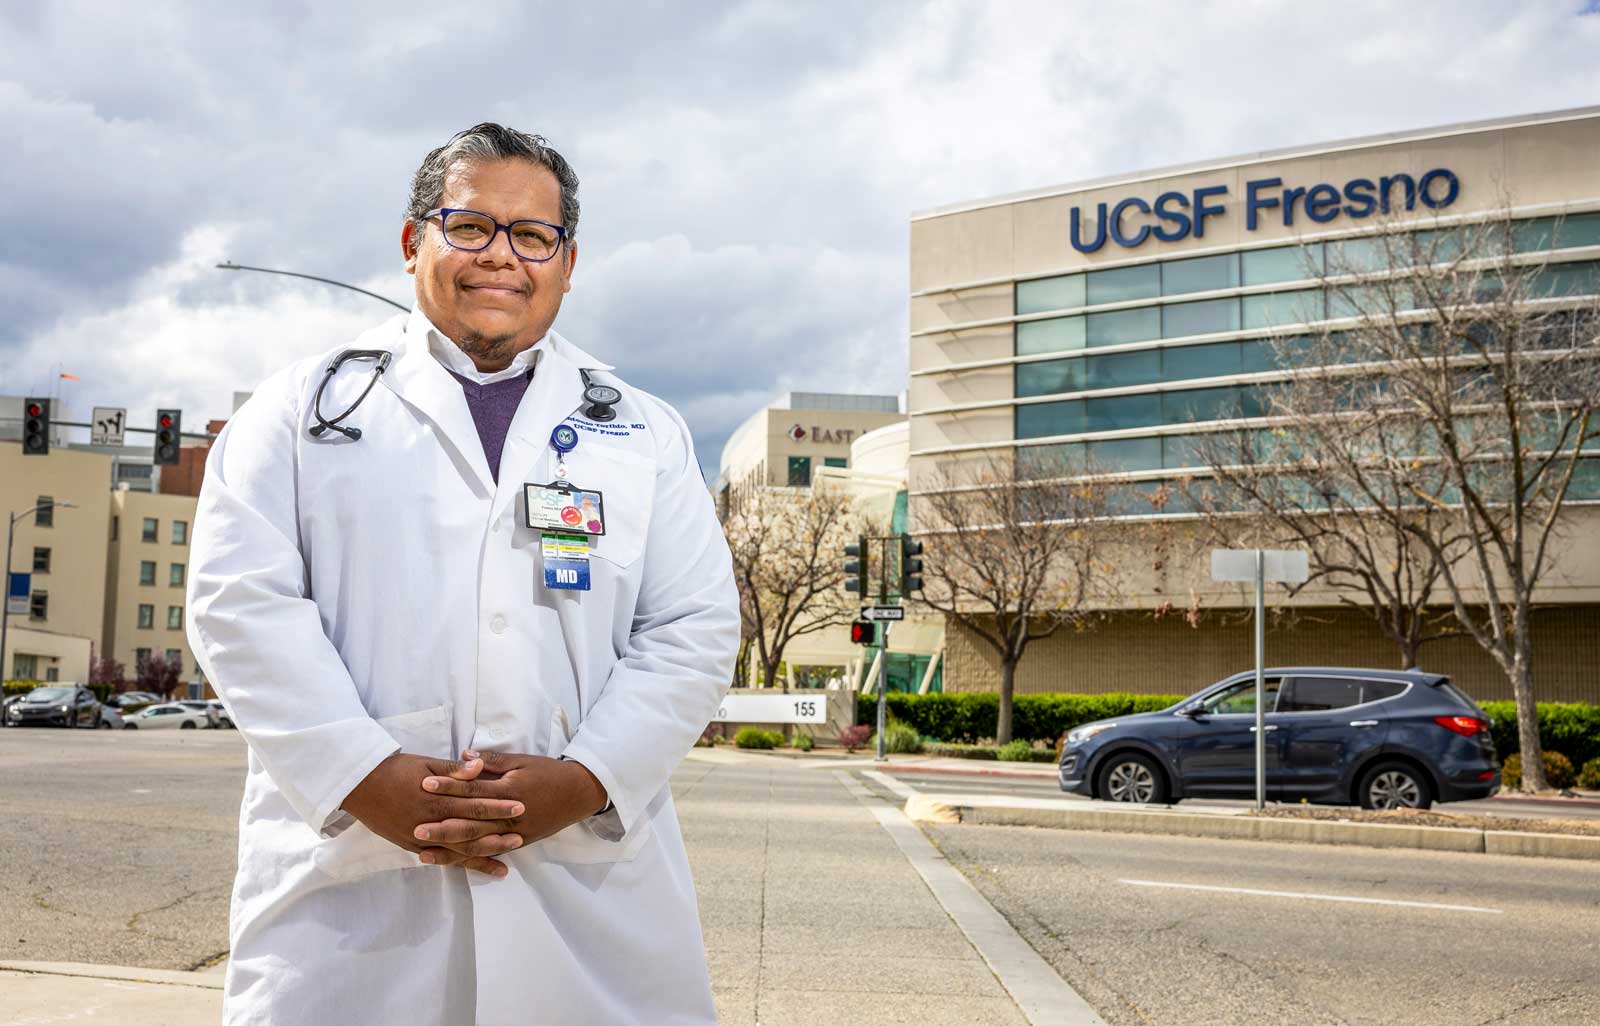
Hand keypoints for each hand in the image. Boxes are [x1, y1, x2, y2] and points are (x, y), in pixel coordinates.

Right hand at [340, 753, 525, 875]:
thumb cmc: (394, 770)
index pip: (473, 803)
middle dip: (496, 834)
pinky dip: (460, 864)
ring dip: (481, 855)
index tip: (520, 806)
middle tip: (521, 837)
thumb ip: (453, 770)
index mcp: (435, 797)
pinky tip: (476, 870)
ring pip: (456, 850)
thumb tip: (479, 768)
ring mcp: (419, 838)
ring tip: (505, 862)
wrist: (359, 786)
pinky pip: (440, 858)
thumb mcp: (425, 764)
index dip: (497, 806)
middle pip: (469, 830)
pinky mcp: (412, 846)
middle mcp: (428, 822)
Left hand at [412, 749, 608, 867]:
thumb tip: (465, 756)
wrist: (578, 793)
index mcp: (509, 790)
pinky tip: (451, 862)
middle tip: (415, 828)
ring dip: (451, 849)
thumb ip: (493, 761)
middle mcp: (510, 816)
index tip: (424, 784)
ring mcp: (514, 833)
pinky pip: (490, 854)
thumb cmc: (549, 773)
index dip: (449, 786)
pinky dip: (470, 860)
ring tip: (423, 851)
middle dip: (442, 827)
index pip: (473, 789)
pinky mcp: (517, 844)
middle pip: (471, 823)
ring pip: (478, 844)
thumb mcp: (523, 760)